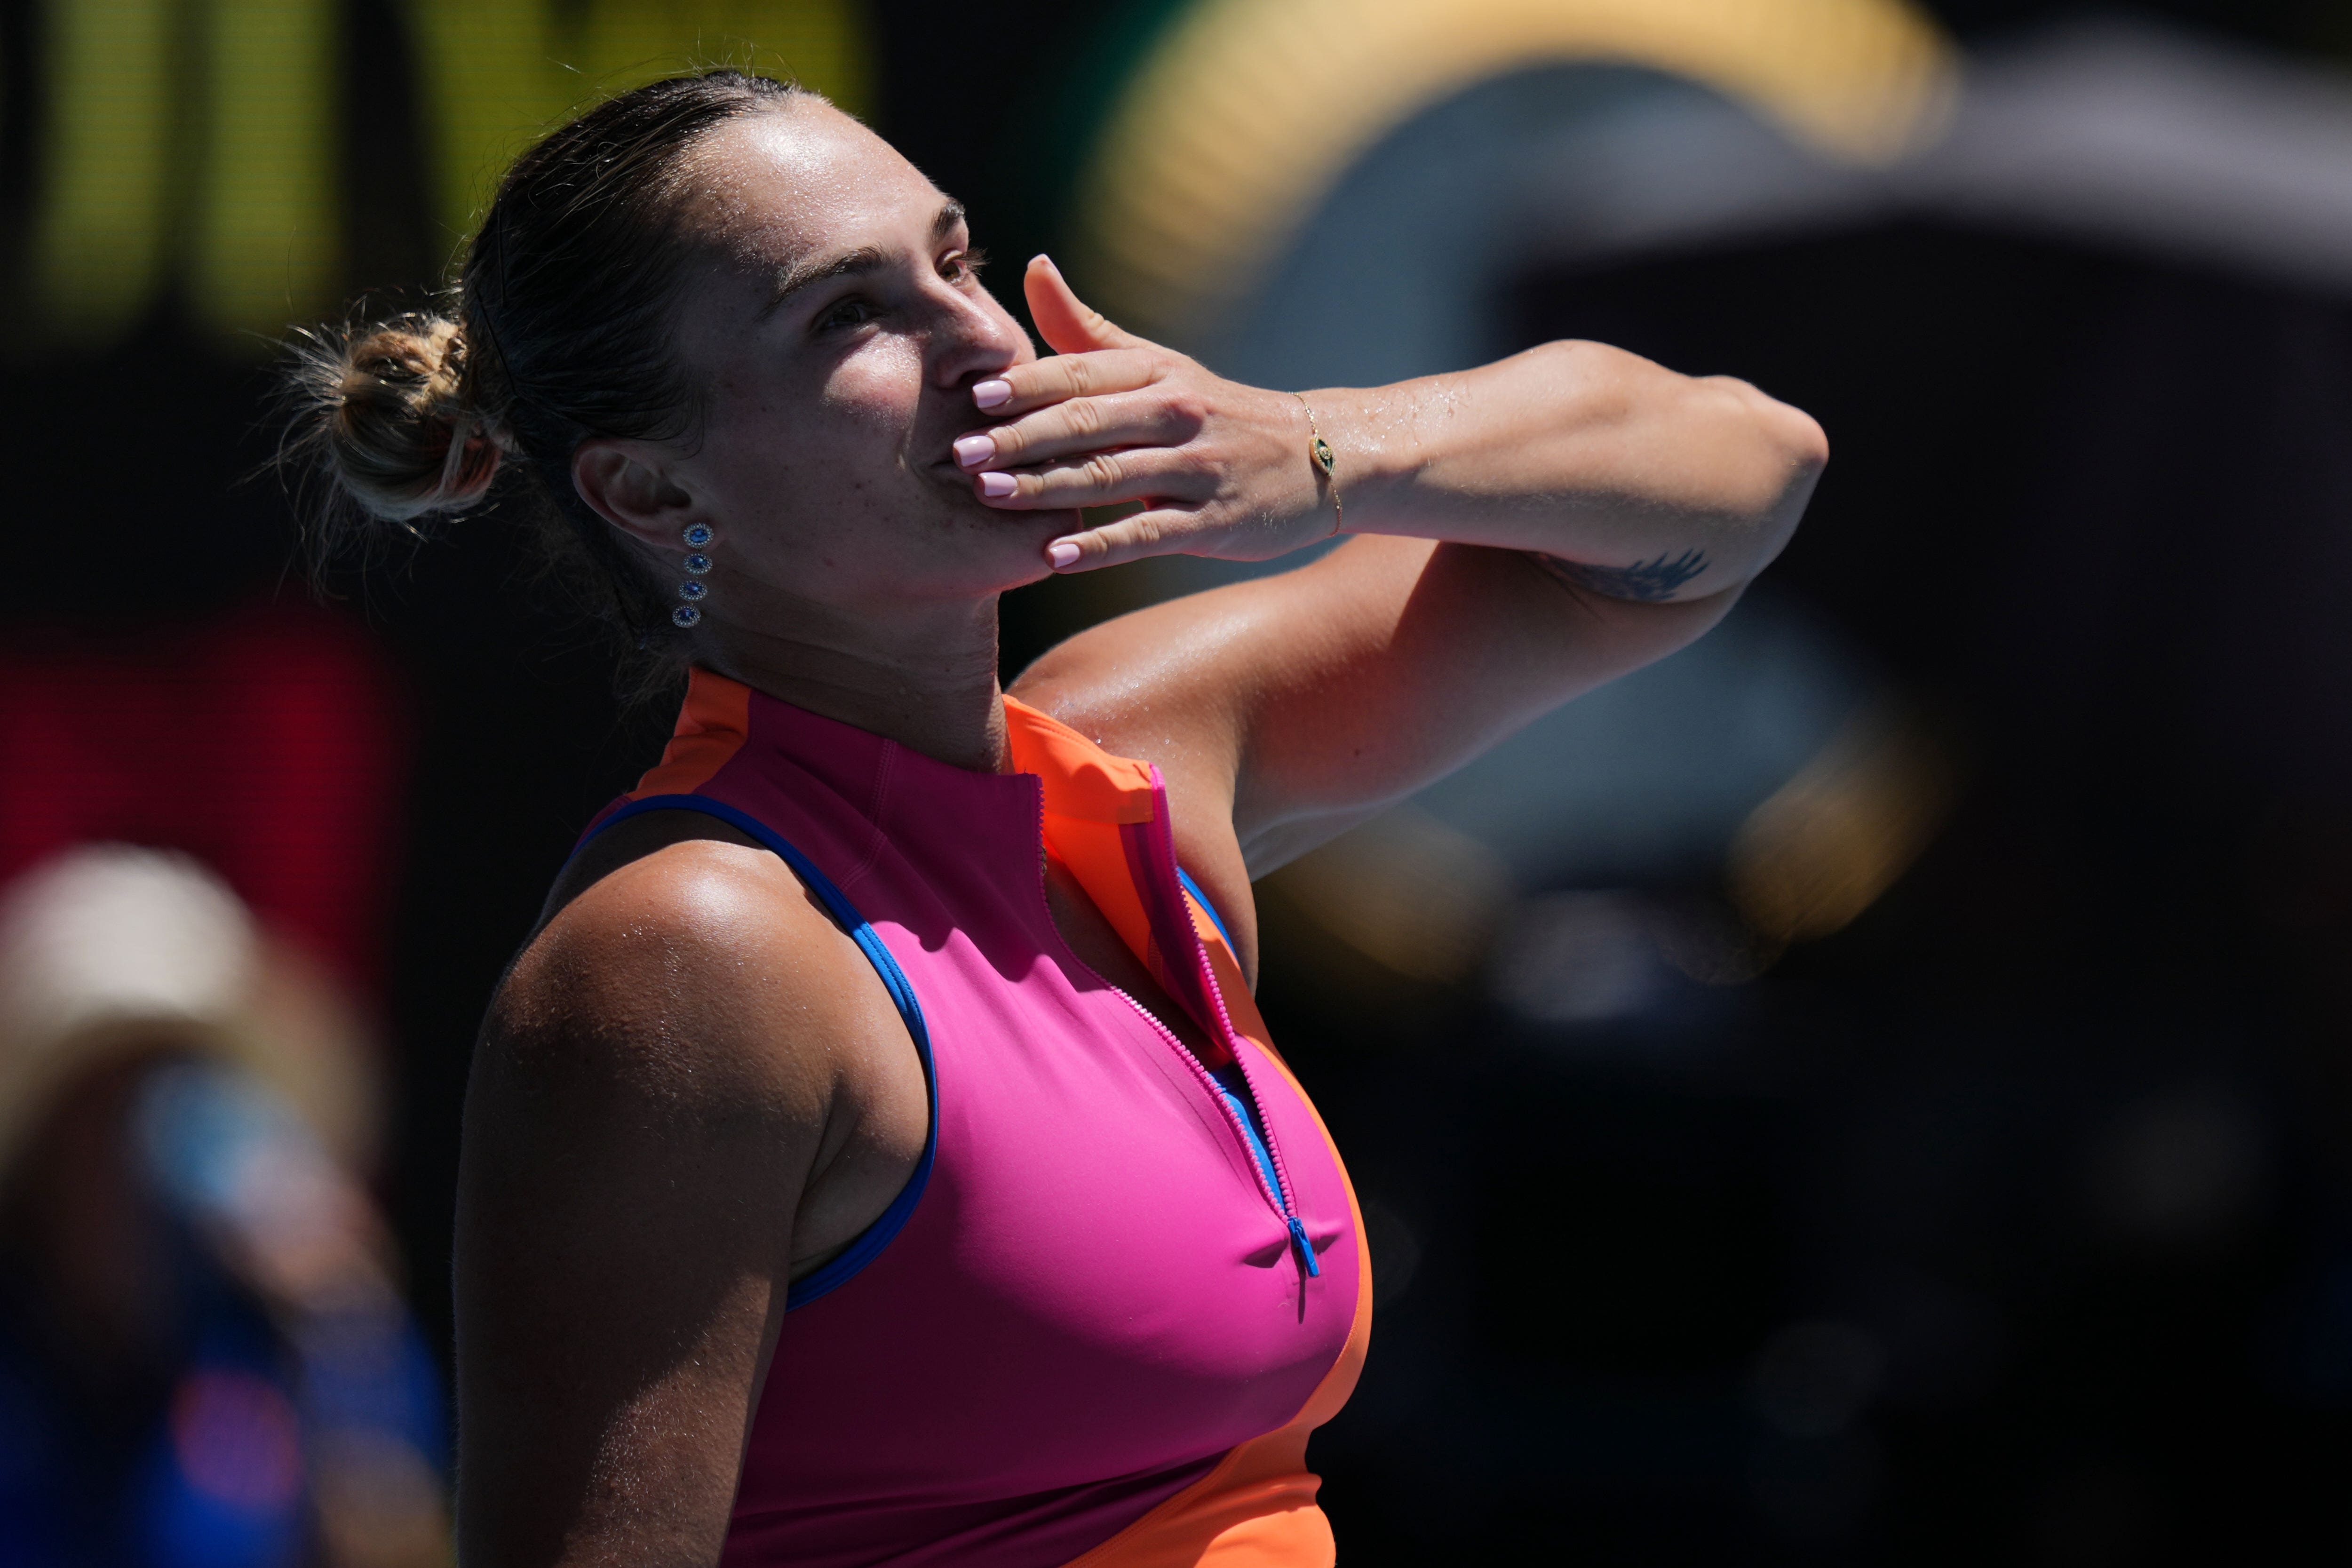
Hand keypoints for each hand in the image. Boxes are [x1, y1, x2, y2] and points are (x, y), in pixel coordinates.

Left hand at [957, 257, 1340, 571]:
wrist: (1319, 458)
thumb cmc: (1214, 411)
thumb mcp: (1160, 364)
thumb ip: (1088, 329)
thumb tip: (1034, 265)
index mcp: (1155, 372)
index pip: (1080, 373)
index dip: (1025, 385)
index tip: (970, 396)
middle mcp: (1176, 413)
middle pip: (1087, 424)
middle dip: (1019, 439)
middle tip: (960, 454)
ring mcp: (1196, 469)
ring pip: (1109, 478)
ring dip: (1045, 489)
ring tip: (989, 497)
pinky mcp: (1213, 522)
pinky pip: (1148, 535)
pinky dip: (1101, 547)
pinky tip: (1056, 558)